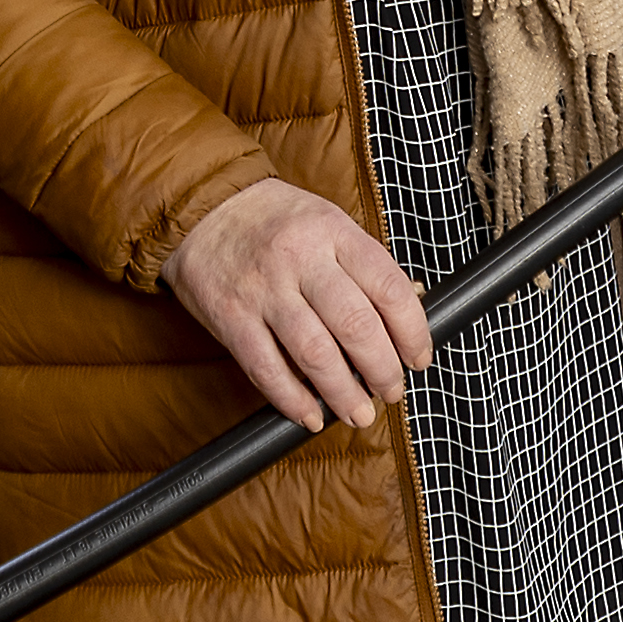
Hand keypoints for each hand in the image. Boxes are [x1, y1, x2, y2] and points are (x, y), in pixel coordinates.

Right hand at [166, 179, 433, 434]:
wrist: (203, 206)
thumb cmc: (275, 220)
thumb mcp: (327, 222)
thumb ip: (363, 265)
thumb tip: (406, 317)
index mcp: (333, 231)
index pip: (388, 287)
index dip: (412, 331)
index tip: (418, 357)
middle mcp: (300, 258)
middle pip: (355, 325)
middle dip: (382, 370)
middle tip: (391, 391)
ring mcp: (263, 289)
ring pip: (315, 353)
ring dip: (343, 394)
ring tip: (359, 413)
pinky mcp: (231, 317)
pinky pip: (266, 368)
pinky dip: (292, 401)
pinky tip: (311, 415)